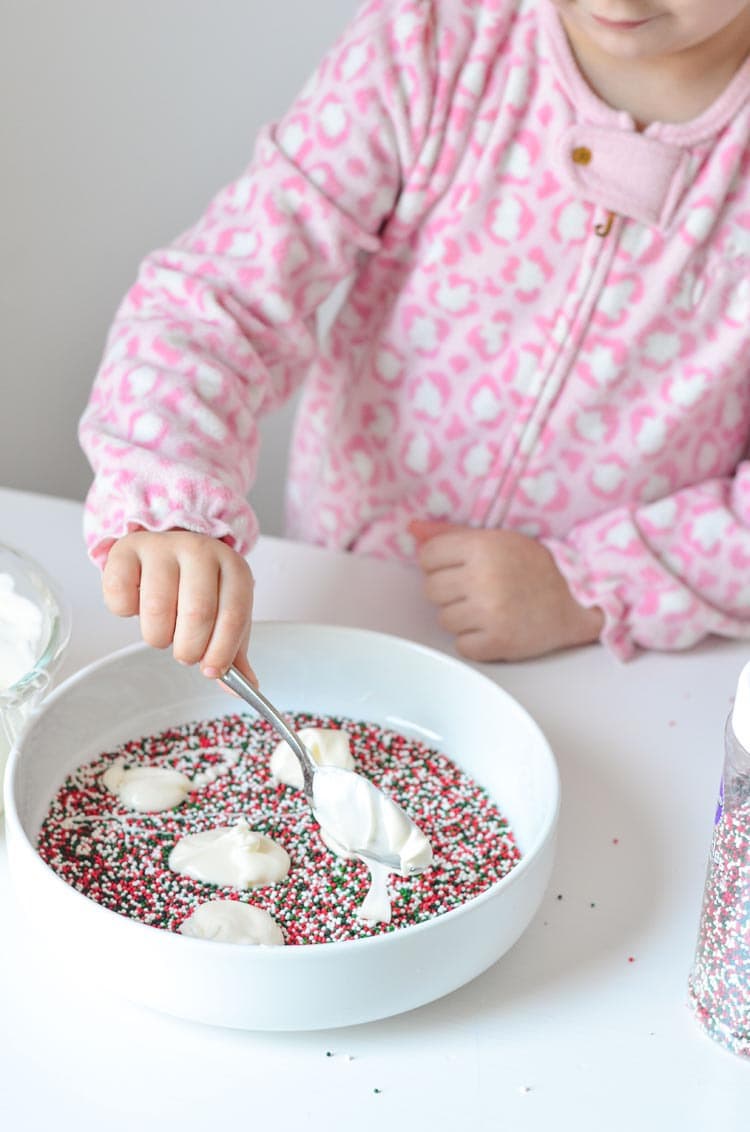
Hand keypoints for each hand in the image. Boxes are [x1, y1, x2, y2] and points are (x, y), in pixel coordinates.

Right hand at [102, 530, 255, 680]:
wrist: (167, 549)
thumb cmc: (199, 587)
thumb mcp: (223, 613)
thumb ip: (233, 651)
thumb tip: (246, 687)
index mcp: (233, 567)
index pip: (234, 616)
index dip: (222, 651)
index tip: (211, 670)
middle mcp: (199, 551)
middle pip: (197, 613)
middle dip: (189, 648)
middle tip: (186, 653)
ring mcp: (162, 547)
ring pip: (157, 609)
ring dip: (158, 635)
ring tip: (163, 630)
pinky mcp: (125, 550)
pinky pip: (121, 596)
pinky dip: (126, 613)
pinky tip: (137, 606)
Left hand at [410, 520, 603, 661]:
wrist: (580, 599)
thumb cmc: (538, 567)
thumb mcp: (498, 539)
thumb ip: (453, 534)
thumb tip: (413, 529)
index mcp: (482, 547)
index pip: (428, 556)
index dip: (440, 563)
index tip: (459, 567)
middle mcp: (483, 579)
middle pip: (431, 590)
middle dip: (450, 591)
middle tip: (478, 589)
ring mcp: (490, 613)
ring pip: (444, 620)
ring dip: (462, 617)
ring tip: (489, 608)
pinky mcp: (498, 643)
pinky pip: (462, 646)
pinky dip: (476, 641)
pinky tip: (495, 627)